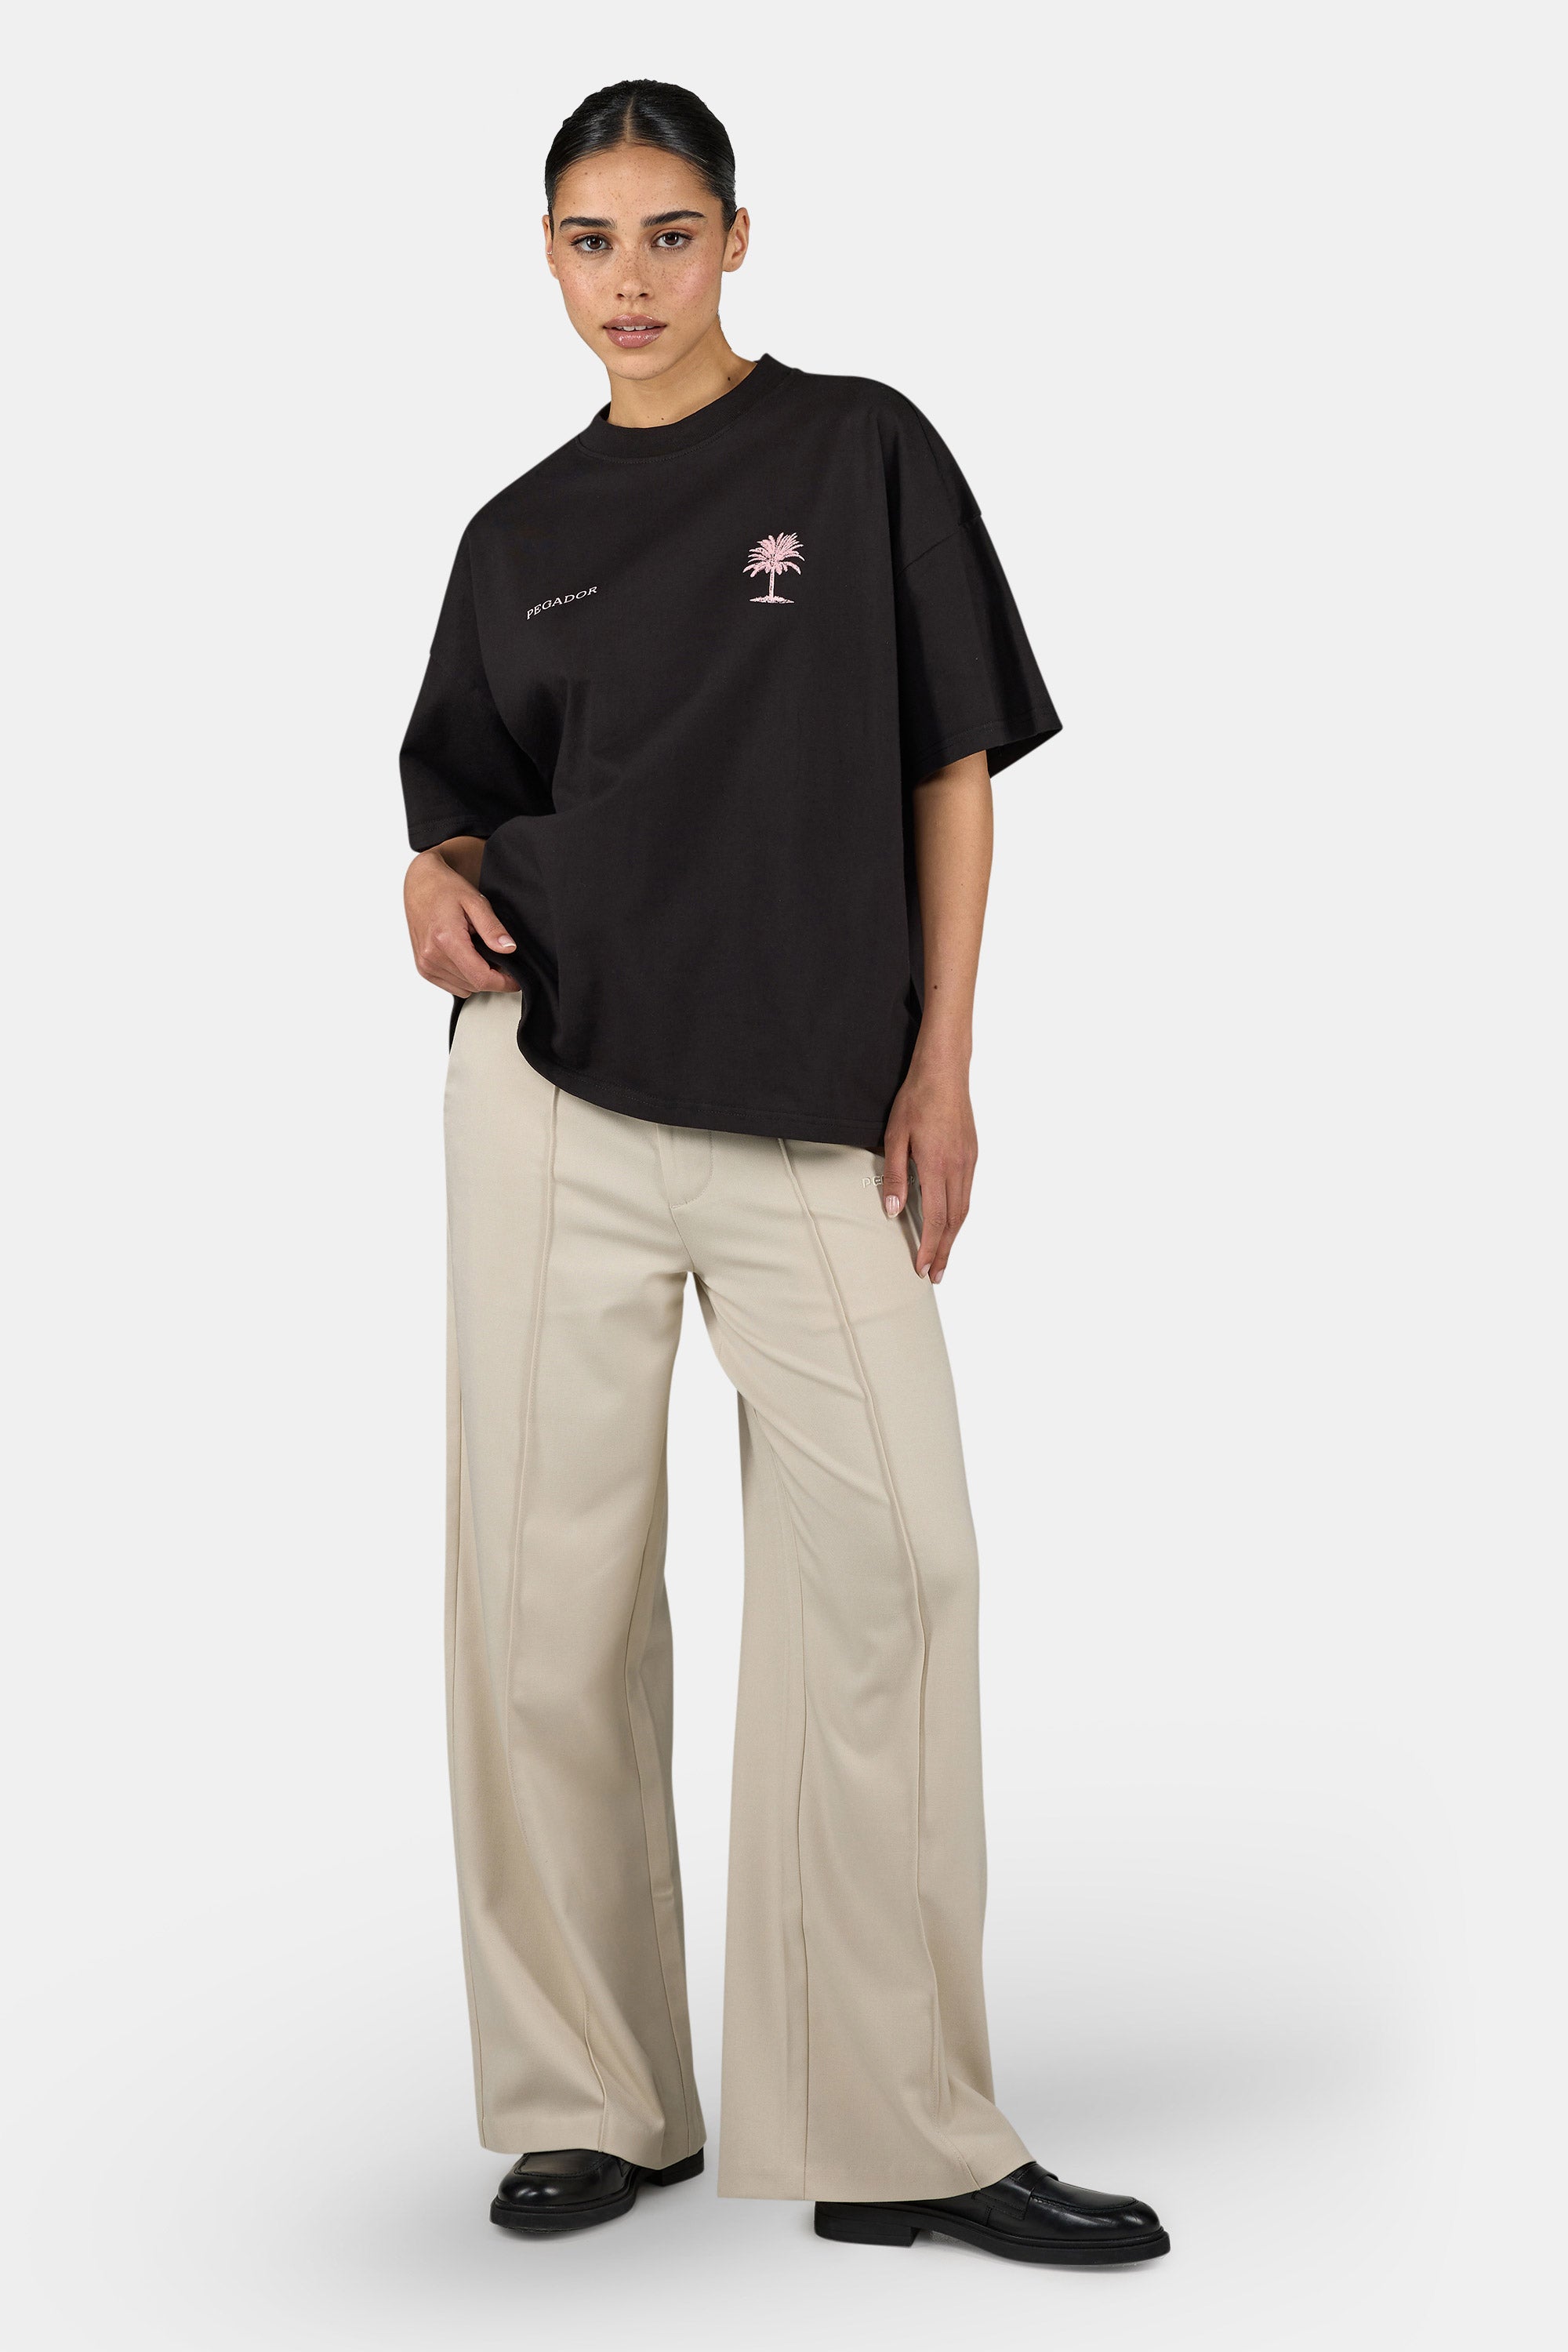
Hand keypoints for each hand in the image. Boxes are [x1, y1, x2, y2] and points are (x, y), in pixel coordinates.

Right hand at [404, 847, 520, 995]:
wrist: (421, 884)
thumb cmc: (446, 889)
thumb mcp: (476, 902)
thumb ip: (493, 928)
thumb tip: (509, 949)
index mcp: (445, 940)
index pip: (481, 977)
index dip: (504, 983)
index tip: (516, 979)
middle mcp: (431, 956)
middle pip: (474, 985)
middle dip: (492, 977)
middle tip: (499, 957)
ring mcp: (425, 964)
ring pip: (464, 989)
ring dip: (477, 977)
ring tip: (478, 951)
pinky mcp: (423, 968)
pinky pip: (452, 986)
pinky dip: (464, 977)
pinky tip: (465, 957)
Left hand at [881, 1045, 977, 1282]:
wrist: (945, 1071)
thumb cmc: (916, 1100)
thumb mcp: (895, 1136)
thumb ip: (894, 1176)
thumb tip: (892, 1211)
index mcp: (937, 1165)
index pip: (936, 1218)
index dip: (929, 1247)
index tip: (921, 1268)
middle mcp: (958, 1168)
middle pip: (954, 1221)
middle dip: (944, 1251)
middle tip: (935, 1275)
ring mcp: (968, 1162)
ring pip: (964, 1209)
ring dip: (954, 1237)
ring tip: (943, 1257)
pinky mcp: (972, 1155)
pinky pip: (967, 1193)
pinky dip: (960, 1216)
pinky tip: (951, 1223)